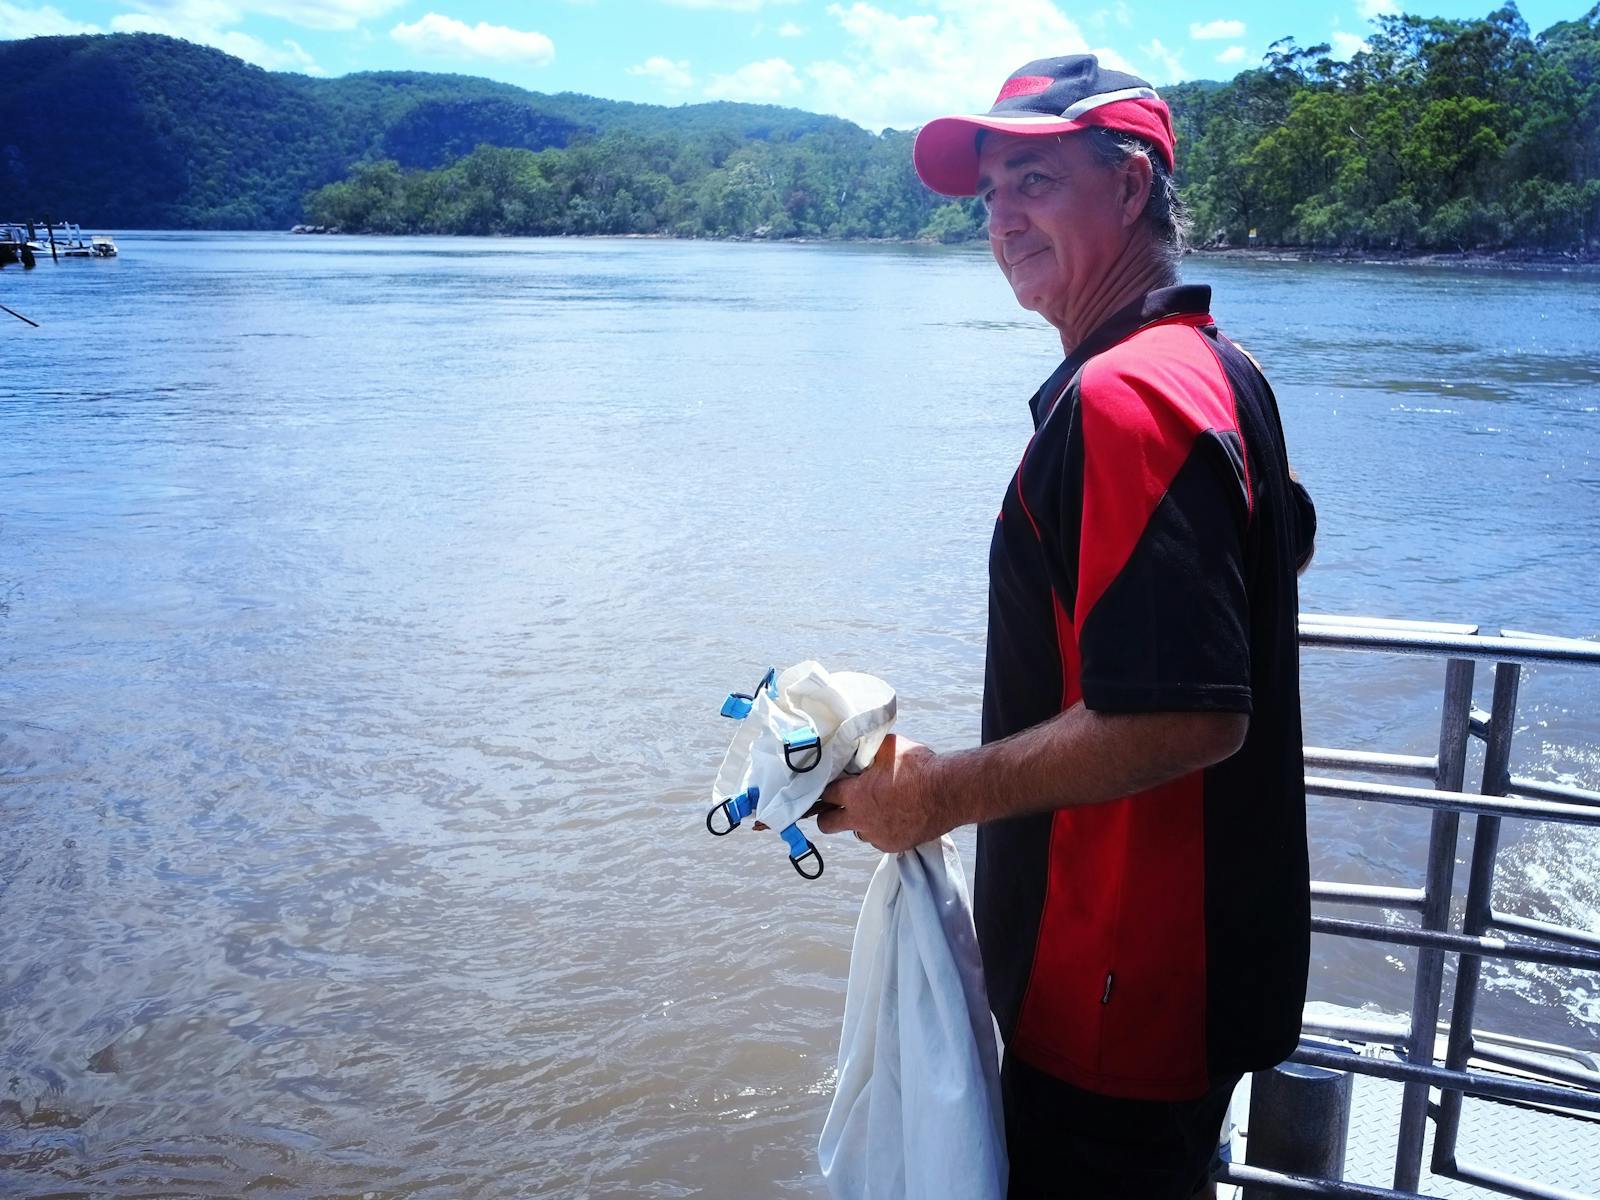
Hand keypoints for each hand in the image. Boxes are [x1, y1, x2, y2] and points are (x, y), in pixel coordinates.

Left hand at [811, 734, 945, 852]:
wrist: (948, 792)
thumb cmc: (919, 768)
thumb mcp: (889, 747)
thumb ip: (868, 750)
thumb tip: (860, 747)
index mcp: (855, 795)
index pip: (824, 794)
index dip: (826, 788)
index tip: (830, 785)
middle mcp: (861, 819)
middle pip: (827, 824)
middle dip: (827, 814)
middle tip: (836, 805)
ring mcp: (877, 835)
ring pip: (856, 833)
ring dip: (859, 822)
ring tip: (874, 808)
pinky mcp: (894, 845)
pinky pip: (879, 839)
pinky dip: (881, 830)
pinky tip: (893, 816)